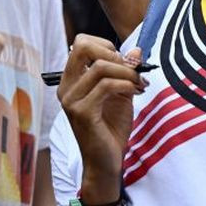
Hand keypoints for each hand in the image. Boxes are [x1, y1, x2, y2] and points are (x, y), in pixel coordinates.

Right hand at [58, 37, 144, 201]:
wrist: (105, 162)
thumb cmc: (110, 129)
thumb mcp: (121, 94)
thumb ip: (125, 72)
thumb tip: (137, 50)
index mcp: (71, 81)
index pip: (81, 43)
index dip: (106, 46)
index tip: (124, 62)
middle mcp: (66, 87)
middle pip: (83, 46)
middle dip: (113, 52)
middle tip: (130, 69)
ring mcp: (71, 100)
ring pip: (100, 67)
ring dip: (127, 72)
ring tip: (139, 83)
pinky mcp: (82, 112)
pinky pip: (107, 86)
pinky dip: (126, 84)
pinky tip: (135, 92)